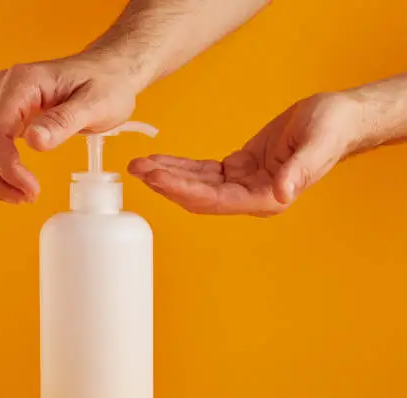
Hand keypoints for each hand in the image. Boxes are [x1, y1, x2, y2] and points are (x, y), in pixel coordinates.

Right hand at [0, 54, 139, 202]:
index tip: (32, 190)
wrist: (108, 71)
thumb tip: (34, 141)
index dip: (7, 168)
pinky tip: (10, 185)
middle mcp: (1, 89)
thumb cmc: (106, 85)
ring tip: (19, 196)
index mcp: (22, 82)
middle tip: (25, 198)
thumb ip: (64, 121)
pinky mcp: (1, 114)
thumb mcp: (95, 104)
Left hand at [129, 92, 362, 215]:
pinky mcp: (237, 169)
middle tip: (137, 169)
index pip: (214, 199)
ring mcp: (242, 184)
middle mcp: (250, 196)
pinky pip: (203, 171)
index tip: (156, 176)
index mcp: (267, 196)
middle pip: (198, 196)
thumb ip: (300, 170)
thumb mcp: (318, 143)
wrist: (338, 119)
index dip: (182, 188)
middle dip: (167, 184)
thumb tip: (281, 194)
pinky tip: (160, 161)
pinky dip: (180, 166)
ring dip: (168, 175)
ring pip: (196, 185)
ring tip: (140, 165)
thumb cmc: (332, 129)